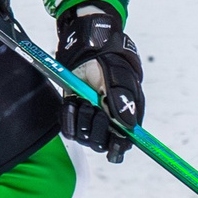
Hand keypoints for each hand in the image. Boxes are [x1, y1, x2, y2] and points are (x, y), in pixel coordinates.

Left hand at [55, 2, 144, 161]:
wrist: (88, 50)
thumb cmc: (110, 62)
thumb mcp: (119, 77)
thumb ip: (123, 100)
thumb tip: (129, 126)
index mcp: (126, 118)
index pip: (123, 144)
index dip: (118, 148)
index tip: (113, 145)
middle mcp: (108, 124)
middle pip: (101, 144)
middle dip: (96, 127)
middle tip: (94, 107)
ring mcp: (90, 121)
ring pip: (84, 138)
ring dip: (81, 120)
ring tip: (83, 100)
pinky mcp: (74, 117)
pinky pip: (69, 129)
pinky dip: (68, 117)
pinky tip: (72, 102)